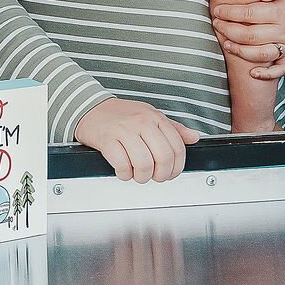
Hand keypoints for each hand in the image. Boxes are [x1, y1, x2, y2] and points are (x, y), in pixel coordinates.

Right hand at [74, 98, 199, 182]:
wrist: (90, 108)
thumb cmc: (121, 115)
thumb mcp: (151, 116)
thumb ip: (173, 128)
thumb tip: (194, 137)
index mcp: (156, 118)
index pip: (177, 148)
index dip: (176, 167)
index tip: (170, 173)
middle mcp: (142, 122)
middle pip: (163, 157)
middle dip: (161, 175)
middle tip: (154, 177)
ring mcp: (125, 130)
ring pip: (144, 164)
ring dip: (142, 177)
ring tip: (137, 174)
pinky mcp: (108, 140)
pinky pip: (122, 164)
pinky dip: (124, 174)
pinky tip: (123, 171)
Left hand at [211, 0, 284, 80]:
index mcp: (282, 12)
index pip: (250, 15)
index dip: (230, 13)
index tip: (217, 10)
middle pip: (251, 36)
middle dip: (229, 31)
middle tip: (216, 23)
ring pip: (261, 55)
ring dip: (240, 51)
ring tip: (225, 44)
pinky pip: (281, 69)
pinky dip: (268, 74)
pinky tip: (253, 73)